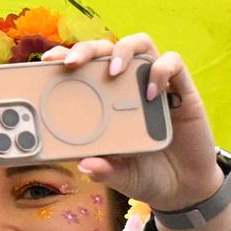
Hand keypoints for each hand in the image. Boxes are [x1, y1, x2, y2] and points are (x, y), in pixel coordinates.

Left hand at [40, 34, 230, 230]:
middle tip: (72, 63)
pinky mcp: (182, 90)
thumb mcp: (120, 176)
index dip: (65, 57)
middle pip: (107, 49)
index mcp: (105, 102)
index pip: (84, 68)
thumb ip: (104, 170)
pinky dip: (160, 71)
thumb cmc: (144, 174)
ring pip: (140, 44)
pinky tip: (151, 93)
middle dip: (87, 49)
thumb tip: (86, 164)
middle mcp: (127, 86)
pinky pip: (172, 63)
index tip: (48, 61)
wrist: (182, 187)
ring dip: (123, 51)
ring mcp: (154, 85)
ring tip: (113, 72)